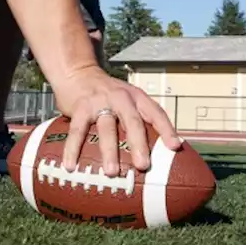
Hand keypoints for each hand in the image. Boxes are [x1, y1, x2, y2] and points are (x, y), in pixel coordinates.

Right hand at [55, 66, 181, 175]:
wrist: (78, 72)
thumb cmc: (107, 94)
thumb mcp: (127, 100)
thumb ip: (137, 121)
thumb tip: (153, 155)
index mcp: (136, 97)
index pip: (155, 112)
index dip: (166, 129)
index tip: (175, 147)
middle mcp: (121, 97)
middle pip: (133, 121)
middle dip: (138, 144)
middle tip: (142, 165)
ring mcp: (99, 101)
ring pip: (106, 128)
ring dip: (109, 151)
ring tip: (111, 172)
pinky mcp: (80, 106)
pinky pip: (77, 130)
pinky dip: (73, 148)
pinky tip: (70, 165)